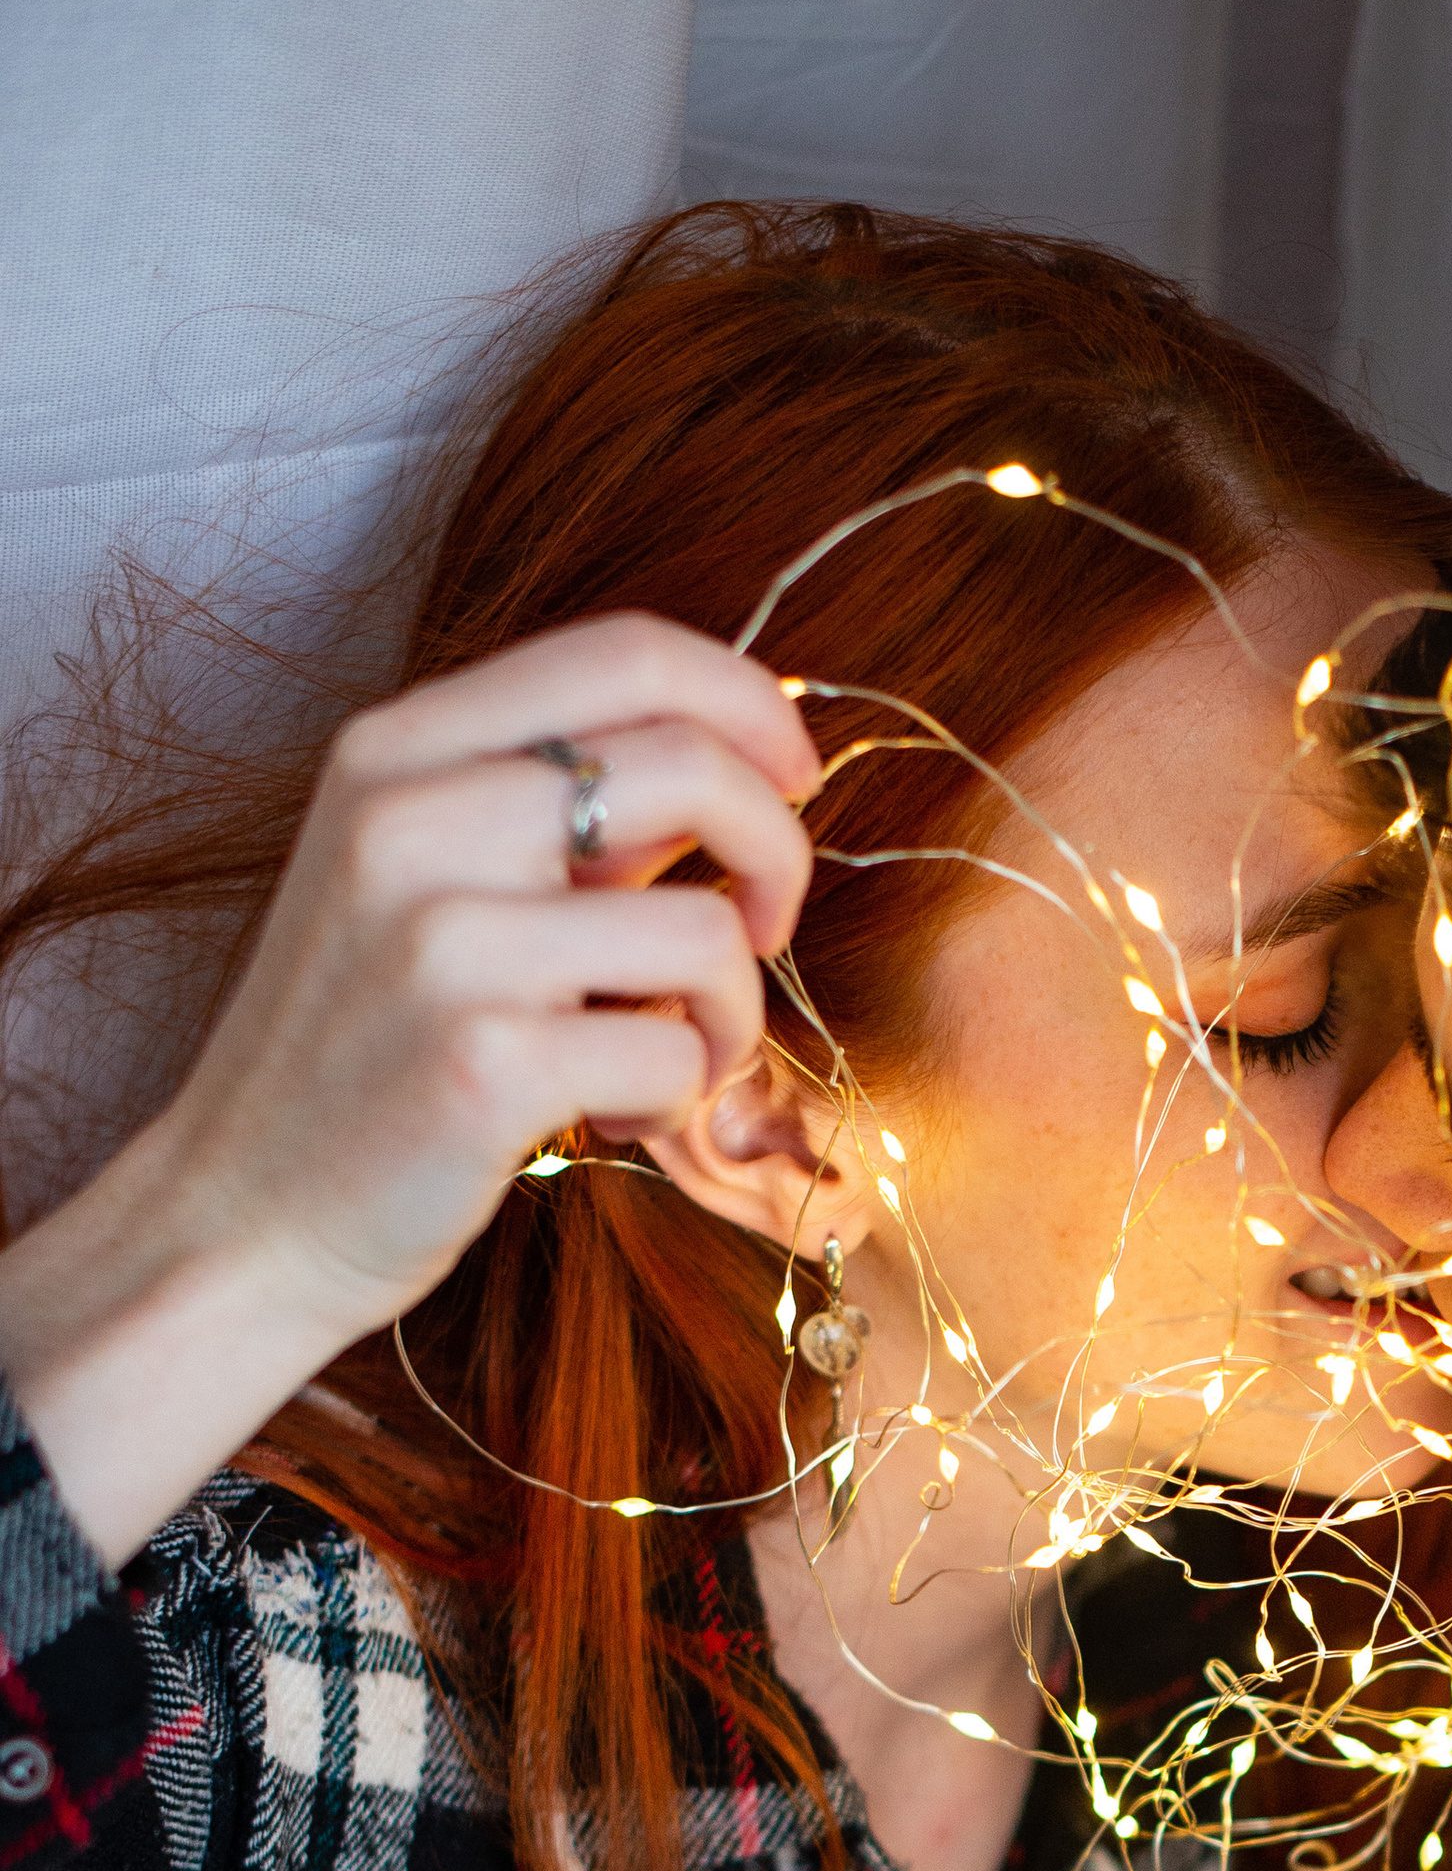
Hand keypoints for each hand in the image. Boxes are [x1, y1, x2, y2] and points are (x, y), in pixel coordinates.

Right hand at [0, 614, 818, 1566]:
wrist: (240, 1217)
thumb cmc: (360, 1052)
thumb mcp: (418, 880)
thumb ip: (551, 810)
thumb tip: (734, 761)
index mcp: (397, 749)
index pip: (628, 653)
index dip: (750, 705)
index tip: (793, 777)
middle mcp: (412, 820)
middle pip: (693, 766)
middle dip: (777, 850)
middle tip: (765, 928)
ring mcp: (444, 942)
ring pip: (706, 930)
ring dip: (731, 1011)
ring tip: (668, 1054)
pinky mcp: (486, 1065)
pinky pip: (676, 1053)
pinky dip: (678, 1096)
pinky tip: (612, 1118)